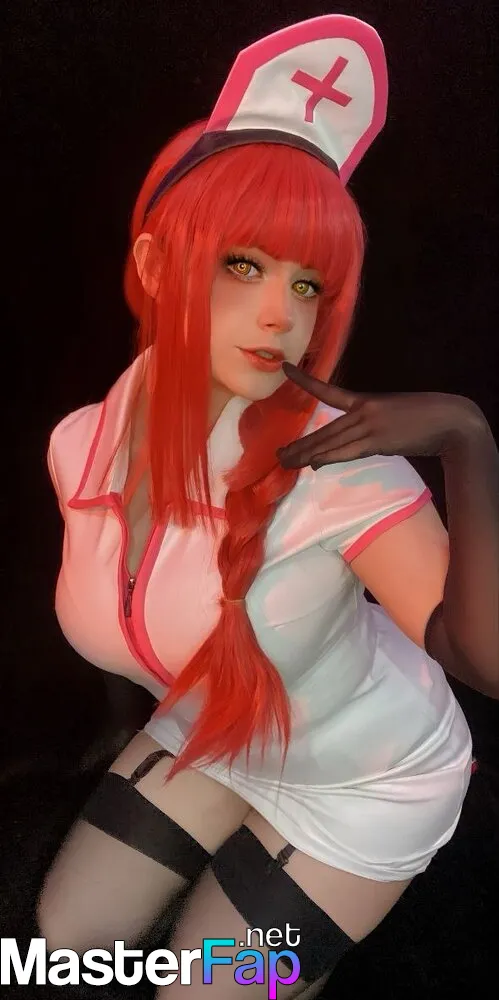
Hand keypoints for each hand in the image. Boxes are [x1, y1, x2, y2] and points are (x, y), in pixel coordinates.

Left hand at [276, 362, 484, 468]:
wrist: (451, 421)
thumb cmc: (425, 419)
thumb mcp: (392, 416)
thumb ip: (369, 429)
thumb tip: (349, 446)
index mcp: (366, 400)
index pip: (328, 390)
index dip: (305, 380)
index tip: (286, 368)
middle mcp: (363, 411)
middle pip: (324, 430)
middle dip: (300, 444)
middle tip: (278, 454)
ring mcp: (371, 426)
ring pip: (331, 442)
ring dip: (307, 455)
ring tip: (286, 462)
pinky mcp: (379, 441)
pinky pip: (348, 451)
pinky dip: (329, 458)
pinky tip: (313, 464)